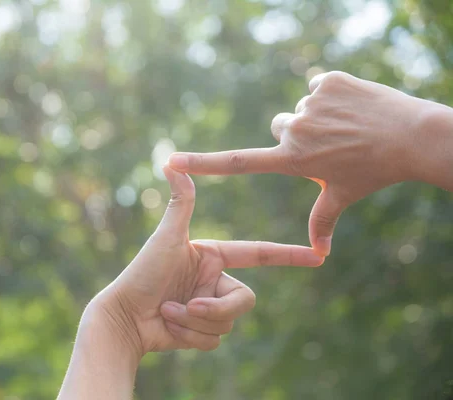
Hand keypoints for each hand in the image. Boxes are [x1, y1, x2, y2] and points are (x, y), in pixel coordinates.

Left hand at [92, 165, 323, 360]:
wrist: (123, 317)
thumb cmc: (142, 273)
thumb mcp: (166, 237)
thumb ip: (180, 201)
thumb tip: (172, 161)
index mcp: (214, 257)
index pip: (258, 254)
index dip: (288, 255)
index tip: (318, 254)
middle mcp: (214, 281)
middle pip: (245, 299)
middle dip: (216, 308)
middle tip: (189, 306)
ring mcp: (209, 307)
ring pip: (228, 323)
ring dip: (195, 321)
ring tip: (168, 312)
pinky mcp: (202, 332)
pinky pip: (214, 340)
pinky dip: (189, 336)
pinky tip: (168, 328)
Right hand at [168, 71, 451, 255]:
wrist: (409, 135)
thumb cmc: (373, 171)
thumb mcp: (342, 196)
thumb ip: (322, 222)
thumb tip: (319, 255)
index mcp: (292, 160)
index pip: (238, 163)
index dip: (203, 164)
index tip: (173, 160)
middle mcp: (294, 131)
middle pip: (282, 127)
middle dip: (298, 134)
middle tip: (328, 143)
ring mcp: (310, 104)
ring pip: (302, 107)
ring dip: (317, 115)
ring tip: (347, 127)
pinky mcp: (326, 81)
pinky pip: (318, 85)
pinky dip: (333, 95)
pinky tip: (353, 107)